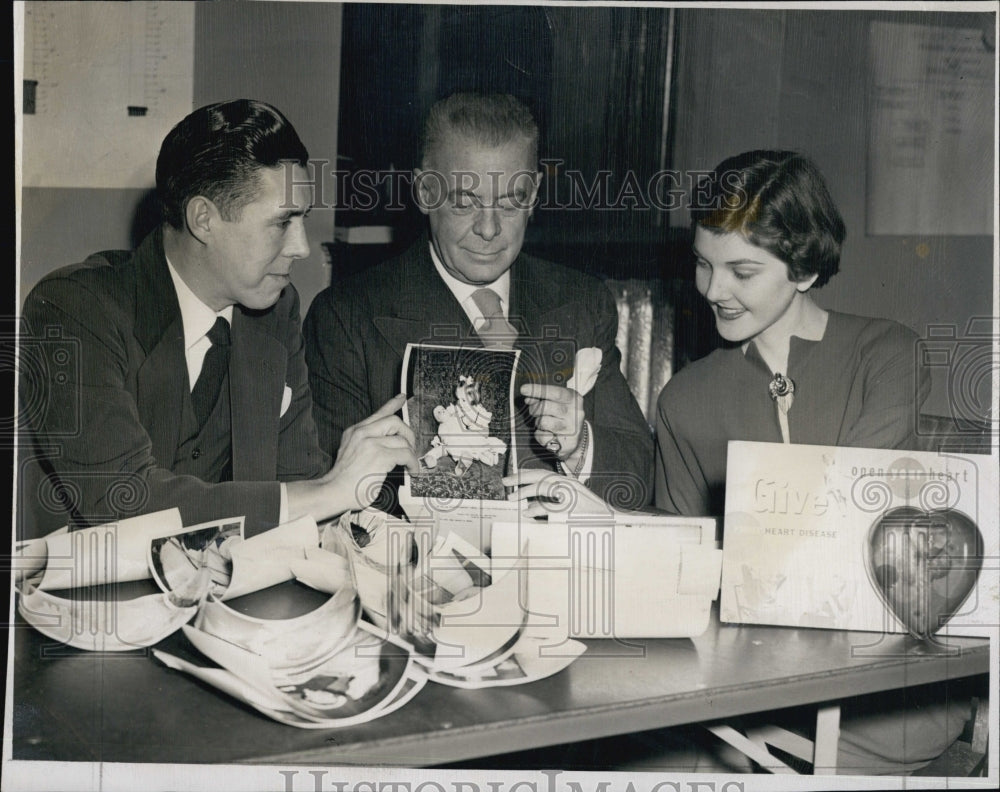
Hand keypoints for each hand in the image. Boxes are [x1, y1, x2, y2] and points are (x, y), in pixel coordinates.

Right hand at [326, 393, 418, 510]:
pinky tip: (412, 470)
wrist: (333, 491)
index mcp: (355, 431)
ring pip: (402, 439)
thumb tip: (388, 444)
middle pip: (394, 421)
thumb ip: (366, 443)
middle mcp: (362, 433)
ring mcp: (371, 444)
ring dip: (411, 453)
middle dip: (408, 434)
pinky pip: (406, 454)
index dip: (392, 404)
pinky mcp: (380, 456)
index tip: (401, 398)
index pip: (378, 413)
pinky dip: (412, 463)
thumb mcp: (351, 452)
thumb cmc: (343, 478)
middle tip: (411, 447)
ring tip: (410, 464)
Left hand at [503, 468, 611, 518]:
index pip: (544, 473)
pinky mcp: (574, 507)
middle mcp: (570, 485)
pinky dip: (537, 508)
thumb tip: (530, 507)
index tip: (512, 477)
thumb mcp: (568, 509)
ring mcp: (573, 495)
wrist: (614, 524)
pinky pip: (551, 506)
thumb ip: (550, 506)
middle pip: (541, 475)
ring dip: (526, 490)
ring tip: (513, 497)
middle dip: (521, 477)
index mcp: (568, 484)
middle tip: (506, 482)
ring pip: (544, 485)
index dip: (526, 474)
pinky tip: (528, 512)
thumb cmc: (590, 519)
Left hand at [520, 383, 584, 463]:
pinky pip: (542, 436)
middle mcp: (575, 412)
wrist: (576, 439)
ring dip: (538, 422)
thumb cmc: (562, 417)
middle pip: (545, 406)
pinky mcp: (566, 442)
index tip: (523, 389)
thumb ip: (542, 398)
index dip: (538, 390)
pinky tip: (548, 433)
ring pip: (543, 421)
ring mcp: (571, 428)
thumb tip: (528, 398)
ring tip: (544, 424)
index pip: (555, 392)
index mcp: (574, 398)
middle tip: (534, 411)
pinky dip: (540, 434)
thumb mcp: (556, 402)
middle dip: (534, 409)